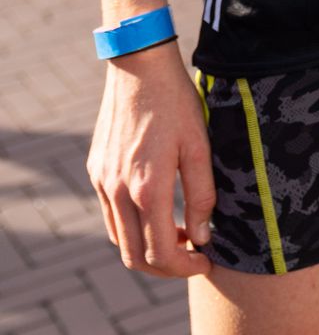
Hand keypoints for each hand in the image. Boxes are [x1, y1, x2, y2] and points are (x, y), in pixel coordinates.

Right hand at [86, 42, 215, 277]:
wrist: (139, 66)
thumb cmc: (176, 102)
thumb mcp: (200, 146)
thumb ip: (202, 195)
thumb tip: (202, 237)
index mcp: (147, 188)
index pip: (160, 254)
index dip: (184, 267)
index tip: (205, 260)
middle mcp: (118, 191)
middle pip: (134, 257)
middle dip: (166, 268)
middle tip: (192, 257)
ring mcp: (103, 182)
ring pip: (119, 239)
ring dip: (147, 249)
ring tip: (180, 236)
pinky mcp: (96, 171)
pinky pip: (111, 215)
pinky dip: (131, 228)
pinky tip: (156, 213)